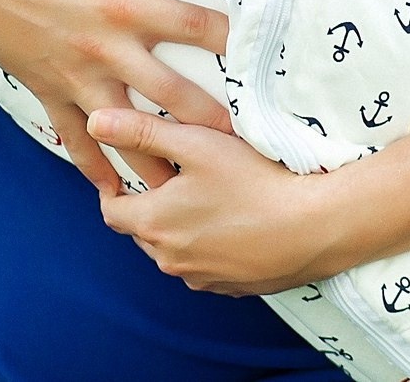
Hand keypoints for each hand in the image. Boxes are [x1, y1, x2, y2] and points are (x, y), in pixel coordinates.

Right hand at [0, 0, 231, 195]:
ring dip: (155, 160)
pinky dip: (94, 166)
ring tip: (187, 188)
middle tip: (243, 144)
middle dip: (208, 120)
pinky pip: (76, 139)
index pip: (190, 26)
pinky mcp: (49, 94)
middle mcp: (105, 51)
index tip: (259, 53)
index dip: (228, 38)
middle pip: (169, 92)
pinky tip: (113, 190)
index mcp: (121, 5)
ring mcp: (76, 79)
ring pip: (125, 131)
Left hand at [88, 109, 336, 295]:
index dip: (113, 189)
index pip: (112, 211)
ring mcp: (202, 279)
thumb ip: (142, 131)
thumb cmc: (255, 181)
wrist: (315, 227)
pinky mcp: (232, 288)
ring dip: (179, 229)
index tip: (127, 173)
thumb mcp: (195, 144)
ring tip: (206, 198)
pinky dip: (209, 247)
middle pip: (143, 232)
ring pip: (174, 252)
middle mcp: (171, 260)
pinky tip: (234, 223)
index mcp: (155, 224)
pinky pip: (205, 266)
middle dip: (149, 207)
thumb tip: (95, 121)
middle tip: (172, 178)